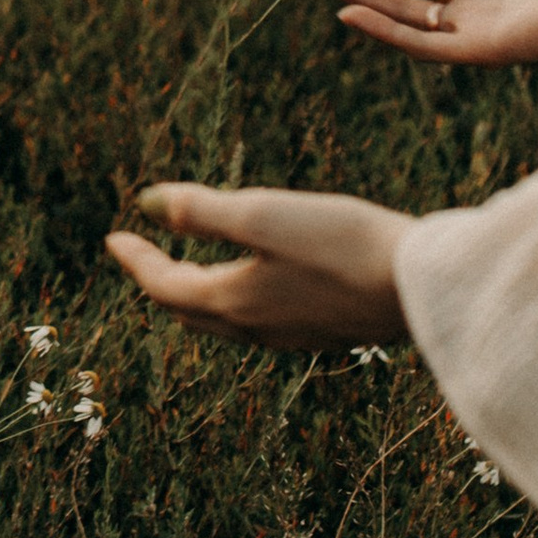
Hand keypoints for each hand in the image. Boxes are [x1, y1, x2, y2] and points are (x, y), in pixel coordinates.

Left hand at [107, 185, 408, 349]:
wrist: (424, 287)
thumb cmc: (343, 244)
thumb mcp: (263, 215)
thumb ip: (201, 210)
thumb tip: (145, 203)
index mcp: (235, 301)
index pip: (166, 286)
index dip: (136, 260)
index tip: (113, 238)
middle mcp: (259, 327)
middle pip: (191, 310)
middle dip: (161, 283)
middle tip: (142, 257)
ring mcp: (296, 334)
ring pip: (227, 321)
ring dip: (199, 297)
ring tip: (190, 272)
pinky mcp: (329, 331)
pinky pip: (262, 322)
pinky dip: (239, 303)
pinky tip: (258, 289)